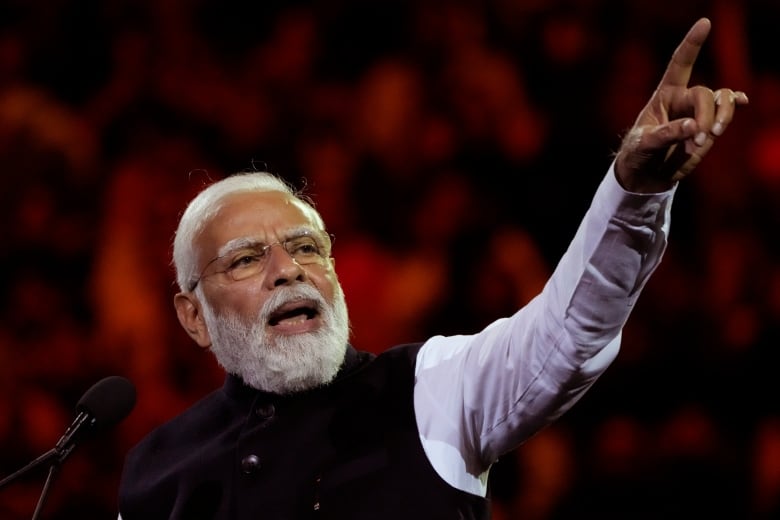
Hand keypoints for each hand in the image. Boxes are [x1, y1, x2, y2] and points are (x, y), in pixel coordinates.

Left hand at [615, 17, 748, 192]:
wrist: (646, 173)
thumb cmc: (638, 153)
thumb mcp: (644, 144)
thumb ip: (666, 134)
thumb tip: (692, 126)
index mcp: (664, 94)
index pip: (680, 64)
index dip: (692, 43)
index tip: (704, 23)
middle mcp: (684, 98)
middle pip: (705, 94)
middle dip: (706, 116)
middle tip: (699, 138)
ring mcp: (699, 112)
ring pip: (723, 100)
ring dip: (722, 116)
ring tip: (711, 136)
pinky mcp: (709, 126)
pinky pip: (728, 110)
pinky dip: (736, 105)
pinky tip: (743, 102)